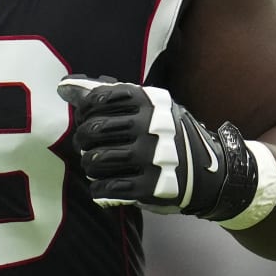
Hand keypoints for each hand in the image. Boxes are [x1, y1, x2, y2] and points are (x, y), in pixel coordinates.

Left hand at [56, 75, 257, 220]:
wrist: (212, 173)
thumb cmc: (168, 136)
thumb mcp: (148, 109)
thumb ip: (107, 96)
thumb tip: (63, 86)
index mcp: (148, 102)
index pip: (98, 101)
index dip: (85, 114)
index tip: (90, 122)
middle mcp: (150, 126)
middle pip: (93, 131)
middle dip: (83, 141)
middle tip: (87, 147)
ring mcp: (151, 157)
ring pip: (96, 160)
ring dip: (90, 165)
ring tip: (96, 166)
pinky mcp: (151, 187)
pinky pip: (107, 188)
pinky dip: (98, 189)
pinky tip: (104, 186)